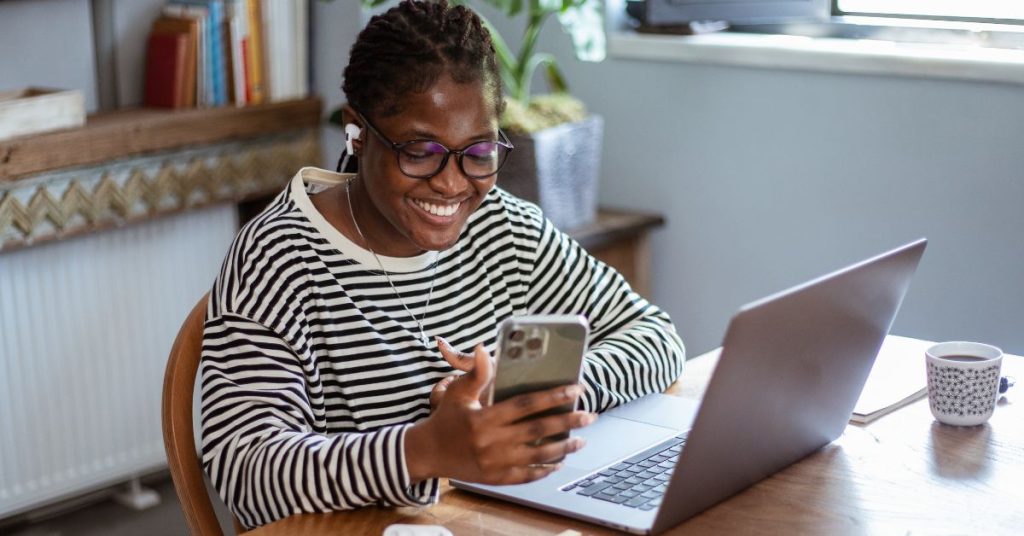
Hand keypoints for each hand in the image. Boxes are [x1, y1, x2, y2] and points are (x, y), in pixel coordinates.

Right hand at [406, 343, 596, 484]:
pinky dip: (545, 469)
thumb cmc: (446, 419)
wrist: (428, 453)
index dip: (553, 396)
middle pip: (538, 430)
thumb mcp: (457, 393)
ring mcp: (495, 463)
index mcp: (485, 418)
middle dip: (567, 422)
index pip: (526, 405)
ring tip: (581, 440)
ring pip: (538, 455)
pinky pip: (527, 475)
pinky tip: (559, 461)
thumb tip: (482, 348)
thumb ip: (476, 373)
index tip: (575, 389)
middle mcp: (492, 441)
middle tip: (589, 415)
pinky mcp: (496, 478)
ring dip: (563, 447)